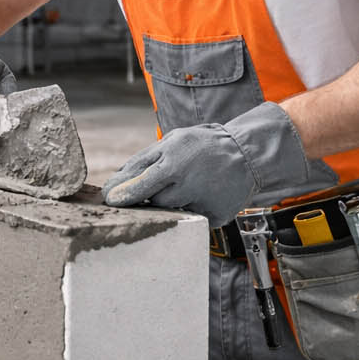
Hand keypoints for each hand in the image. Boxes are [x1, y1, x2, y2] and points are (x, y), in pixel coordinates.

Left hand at [102, 102, 314, 226]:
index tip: (110, 200)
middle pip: (155, 202)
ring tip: (190, 183)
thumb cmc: (205, 145)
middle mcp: (188, 187)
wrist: (248, 154)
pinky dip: (192, 208)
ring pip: (173, 212)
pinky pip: (193, 218)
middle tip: (167, 182)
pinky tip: (204, 192)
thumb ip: (142, 161)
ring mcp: (203, 205)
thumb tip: (116, 182)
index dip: (123, 195)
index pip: (139, 188)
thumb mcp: (172, 141)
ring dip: (174, 201)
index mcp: (174, 165)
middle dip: (153, 195)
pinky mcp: (215, 218)